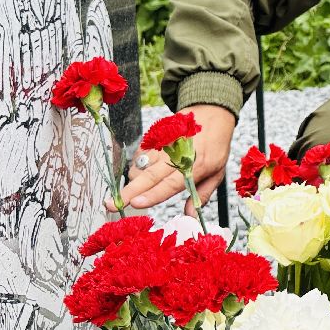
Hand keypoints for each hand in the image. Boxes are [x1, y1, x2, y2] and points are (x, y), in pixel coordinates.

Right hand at [113, 104, 236, 213]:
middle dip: (129, 192)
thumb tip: (190, 216)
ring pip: (140, 166)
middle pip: (149, 176)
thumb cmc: (215, 145)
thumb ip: (202, 194)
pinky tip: (142, 172)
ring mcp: (164, 145)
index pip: (170, 184)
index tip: (136, 203)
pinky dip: (136, 167)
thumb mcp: (218, 172)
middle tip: (111, 204)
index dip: (152, 195)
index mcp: (195, 166)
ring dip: (133, 181)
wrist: (212, 113)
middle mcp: (176, 155)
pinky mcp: (156, 137)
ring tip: (133, 190)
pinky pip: (139, 155)